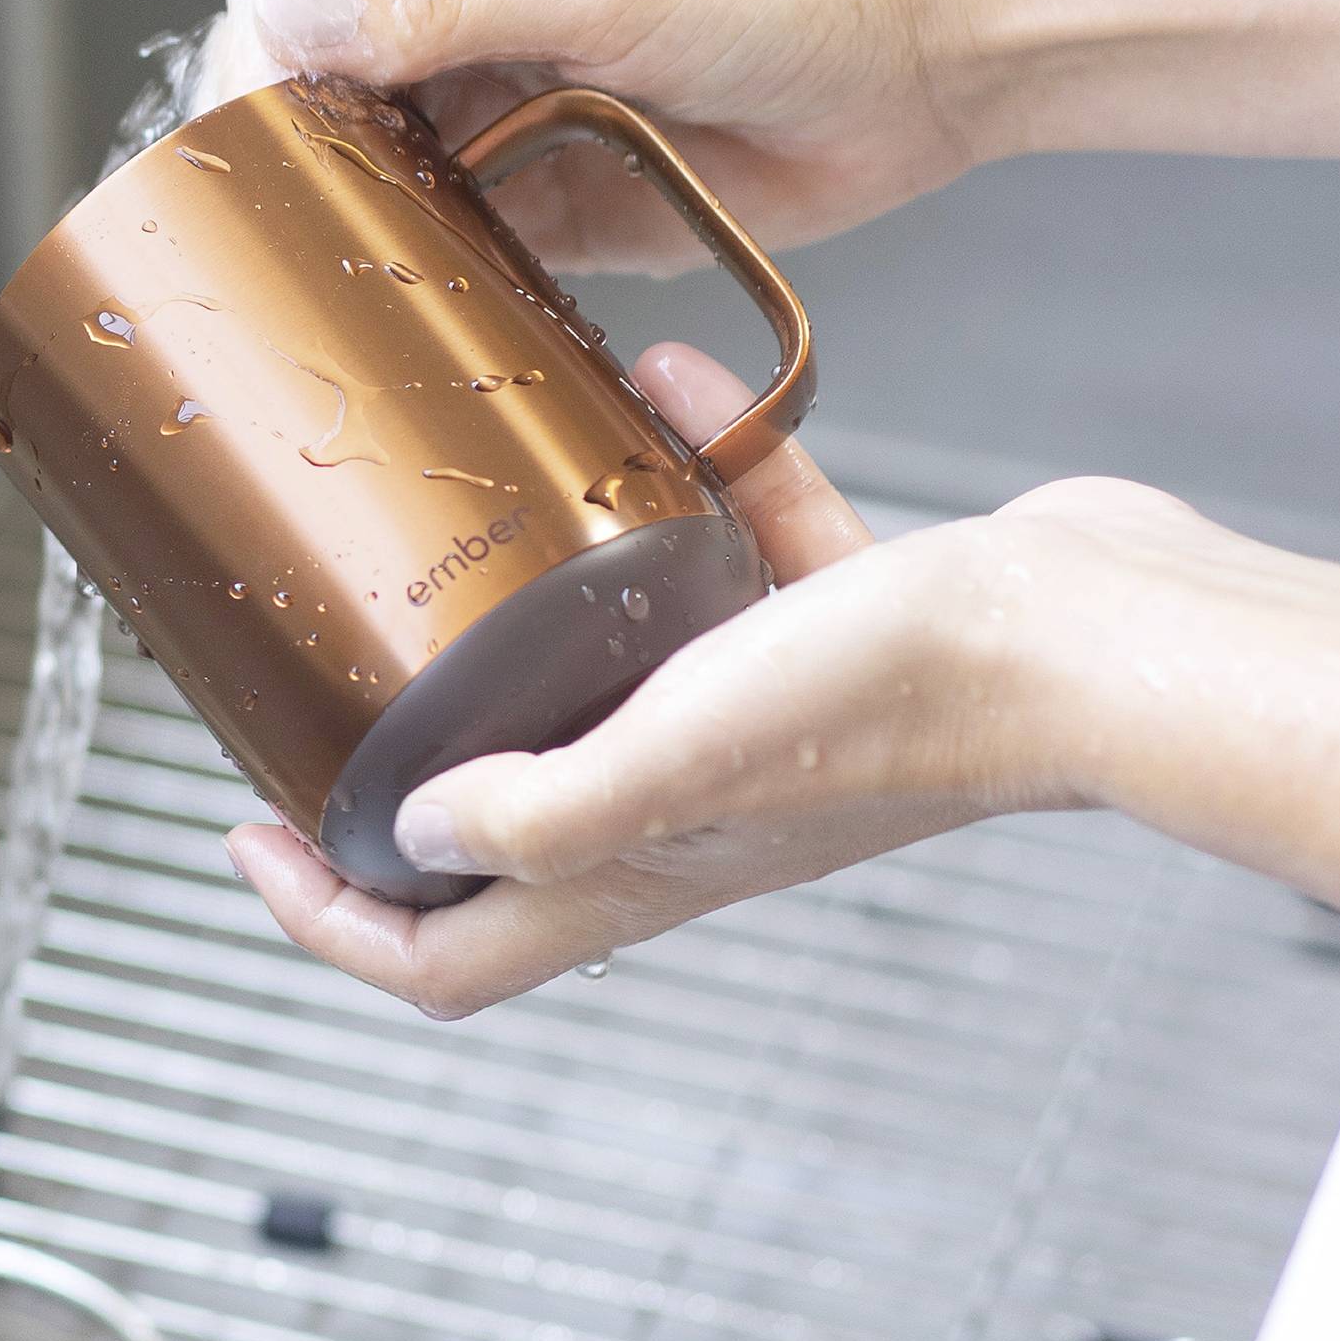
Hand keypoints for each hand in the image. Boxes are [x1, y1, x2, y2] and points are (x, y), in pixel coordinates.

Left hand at [227, 345, 1339, 1016]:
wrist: (1082, 629)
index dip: (329, 918)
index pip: (444, 954)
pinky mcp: (807, 626)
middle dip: (395, 772)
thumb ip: (542, 806)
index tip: (257, 837)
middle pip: (493, 829)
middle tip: (318, 689)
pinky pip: (716, 553)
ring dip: (532, 616)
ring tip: (462, 532)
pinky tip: (659, 386)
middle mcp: (676, 807)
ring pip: (599, 681)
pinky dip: (684, 483)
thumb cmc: (905, 700)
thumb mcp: (682, 754)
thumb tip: (416, 828)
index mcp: (633, 866)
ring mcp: (741, 716)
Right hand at [255, 0, 972, 269]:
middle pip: (334, 114)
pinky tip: (438, 311)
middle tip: (295, 253)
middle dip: (312, 178)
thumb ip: (435, 7)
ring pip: (397, 193)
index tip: (241, 168)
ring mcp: (511, 124)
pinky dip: (455, 282)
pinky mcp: (561, 208)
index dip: (258, 87)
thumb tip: (282, 13)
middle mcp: (465, 31)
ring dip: (381, 239)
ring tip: (360, 292)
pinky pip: (476, 255)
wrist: (913, 57)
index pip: (300, 10)